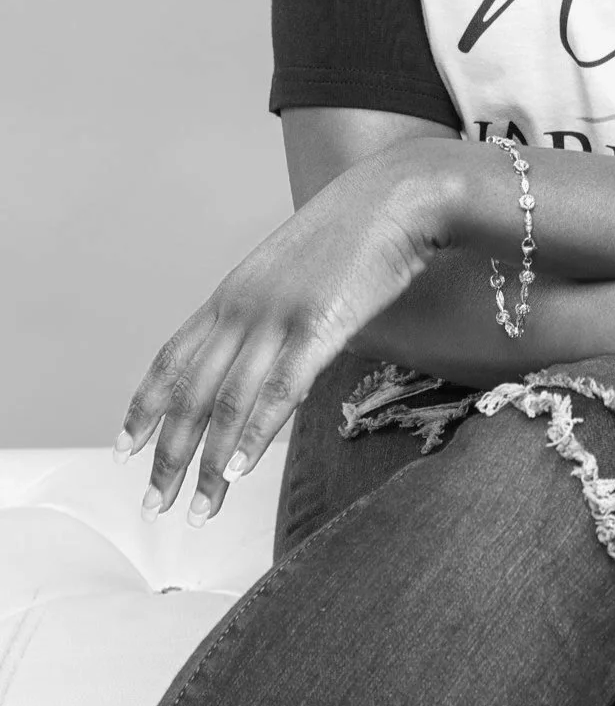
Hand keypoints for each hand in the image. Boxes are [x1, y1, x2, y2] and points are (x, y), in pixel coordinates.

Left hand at [113, 142, 441, 525]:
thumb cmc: (356, 231)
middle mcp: (244, 307)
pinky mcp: (320, 325)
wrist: (399, 195)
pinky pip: (279, 390)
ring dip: (210, 464)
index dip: (144, 407)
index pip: (171, 359)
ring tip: (200, 510)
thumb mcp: (294, 271)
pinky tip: (240, 471)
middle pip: (191, 393)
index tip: (125, 450)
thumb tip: (266, 352)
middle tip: (153, 506)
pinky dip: (255, 434)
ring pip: (228, 402)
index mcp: (232, 293)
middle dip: (168, 456)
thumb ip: (272, 310)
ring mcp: (279, 316)